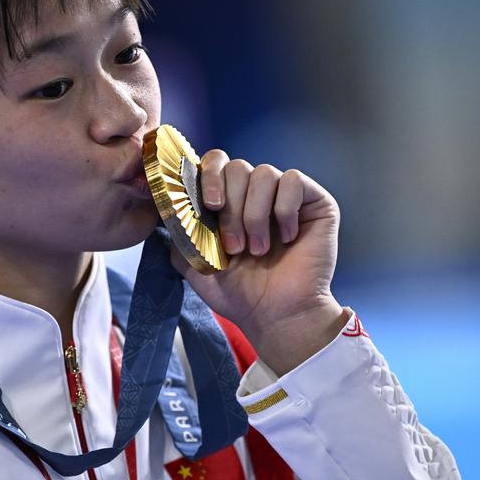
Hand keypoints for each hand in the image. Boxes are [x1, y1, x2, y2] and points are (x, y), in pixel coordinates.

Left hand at [169, 152, 347, 374]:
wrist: (276, 316)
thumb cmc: (238, 293)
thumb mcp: (195, 264)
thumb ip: (178, 234)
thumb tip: (165, 208)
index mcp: (228, 201)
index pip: (214, 164)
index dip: (209, 177)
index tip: (209, 206)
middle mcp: (255, 193)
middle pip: (236, 167)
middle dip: (231, 206)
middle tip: (234, 245)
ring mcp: (284, 195)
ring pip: (263, 173)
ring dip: (255, 215)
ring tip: (258, 249)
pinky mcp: (314, 201)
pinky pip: (293, 181)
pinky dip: (285, 210)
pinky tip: (287, 238)